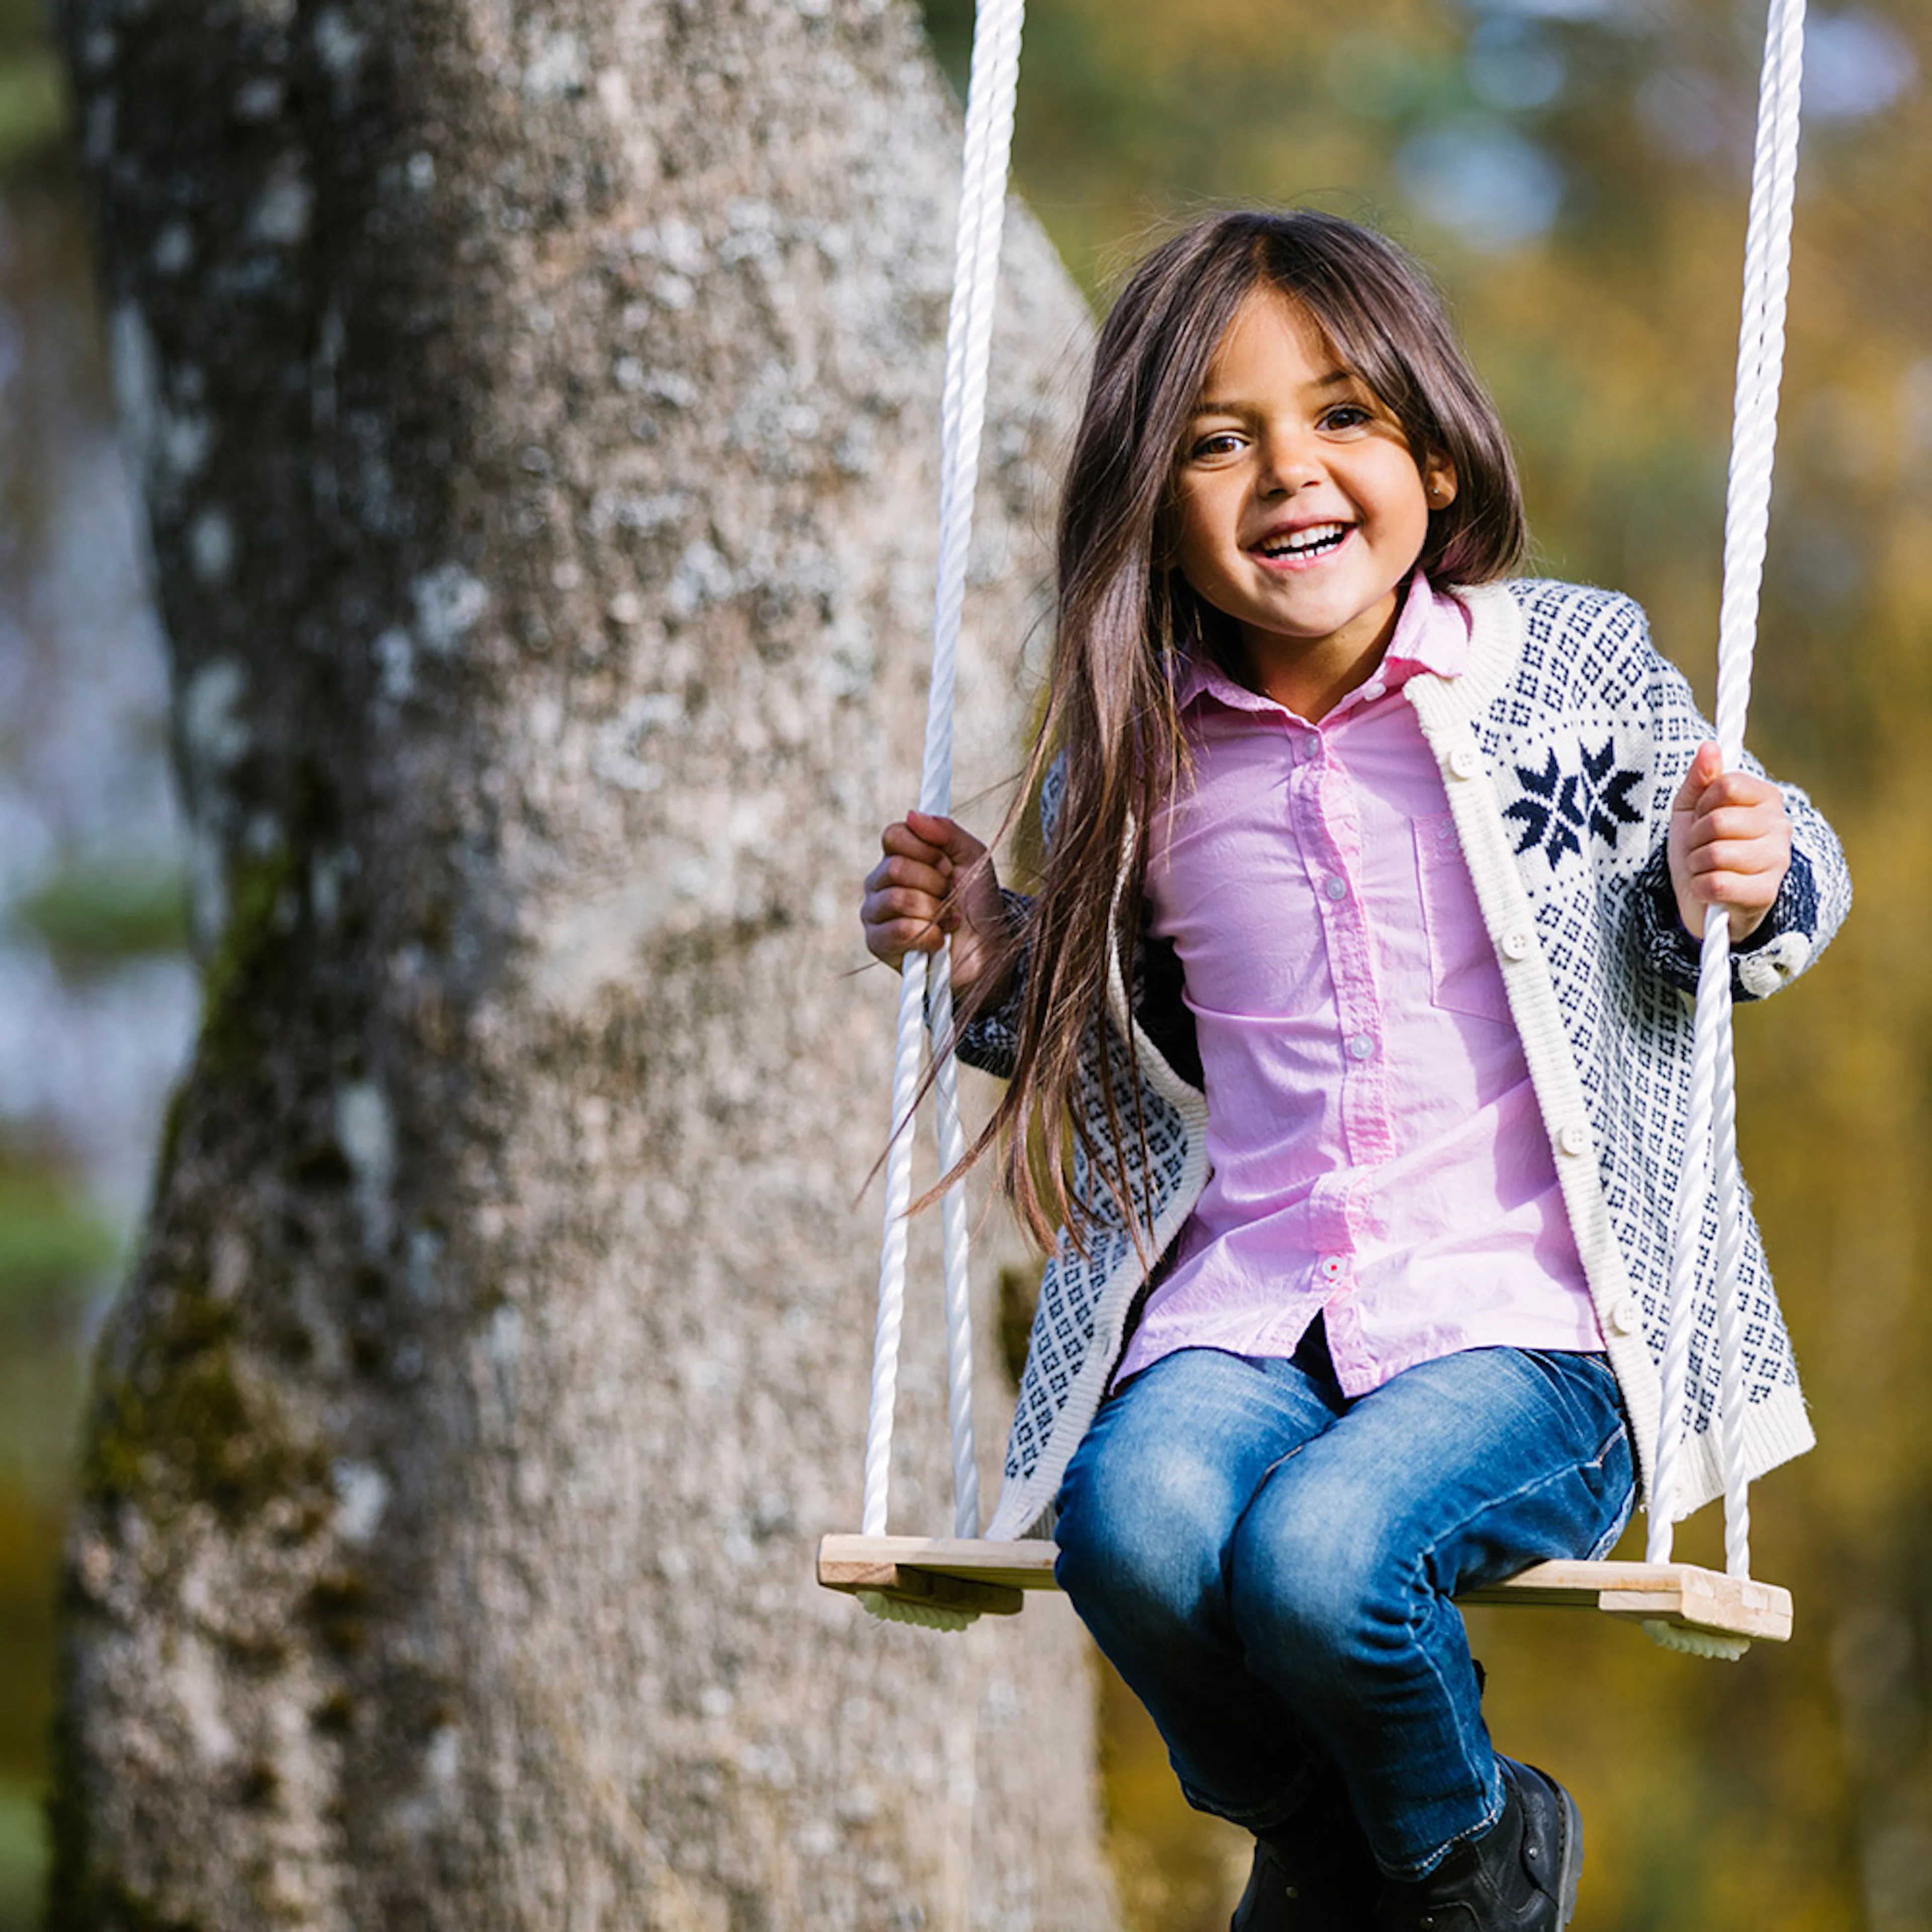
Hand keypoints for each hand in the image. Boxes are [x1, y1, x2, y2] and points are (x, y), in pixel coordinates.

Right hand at [860, 810, 1006, 992]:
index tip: (947, 865)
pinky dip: (929, 936)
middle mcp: (880, 882)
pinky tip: (939, 940)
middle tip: (949, 897)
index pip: (893, 835)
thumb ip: (946, 832)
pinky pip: (898, 930)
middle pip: (896, 867)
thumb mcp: (973, 858)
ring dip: (934, 911)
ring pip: (897, 898)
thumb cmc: (978, 904)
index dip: (926, 849)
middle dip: (935, 884)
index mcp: (899, 857)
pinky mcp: (877, 944)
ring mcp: (875, 913)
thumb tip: (913, 814)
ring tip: (948, 920)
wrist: (987, 950)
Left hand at [1667, 742, 1791, 942]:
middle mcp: (1780, 827)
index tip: (1702, 816)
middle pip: (1718, 821)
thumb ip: (1700, 778)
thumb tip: (1709, 748)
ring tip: (1705, 869)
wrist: (1703, 899)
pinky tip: (1709, 890)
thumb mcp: (1691, 810)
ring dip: (1696, 864)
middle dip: (1695, 838)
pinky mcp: (1765, 894)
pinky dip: (1700, 888)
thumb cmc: (1700, 849)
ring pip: (1715, 854)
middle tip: (1700, 848)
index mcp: (1767, 799)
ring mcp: (1777, 861)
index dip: (1702, 803)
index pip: (1726, 785)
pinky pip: (1717, 884)